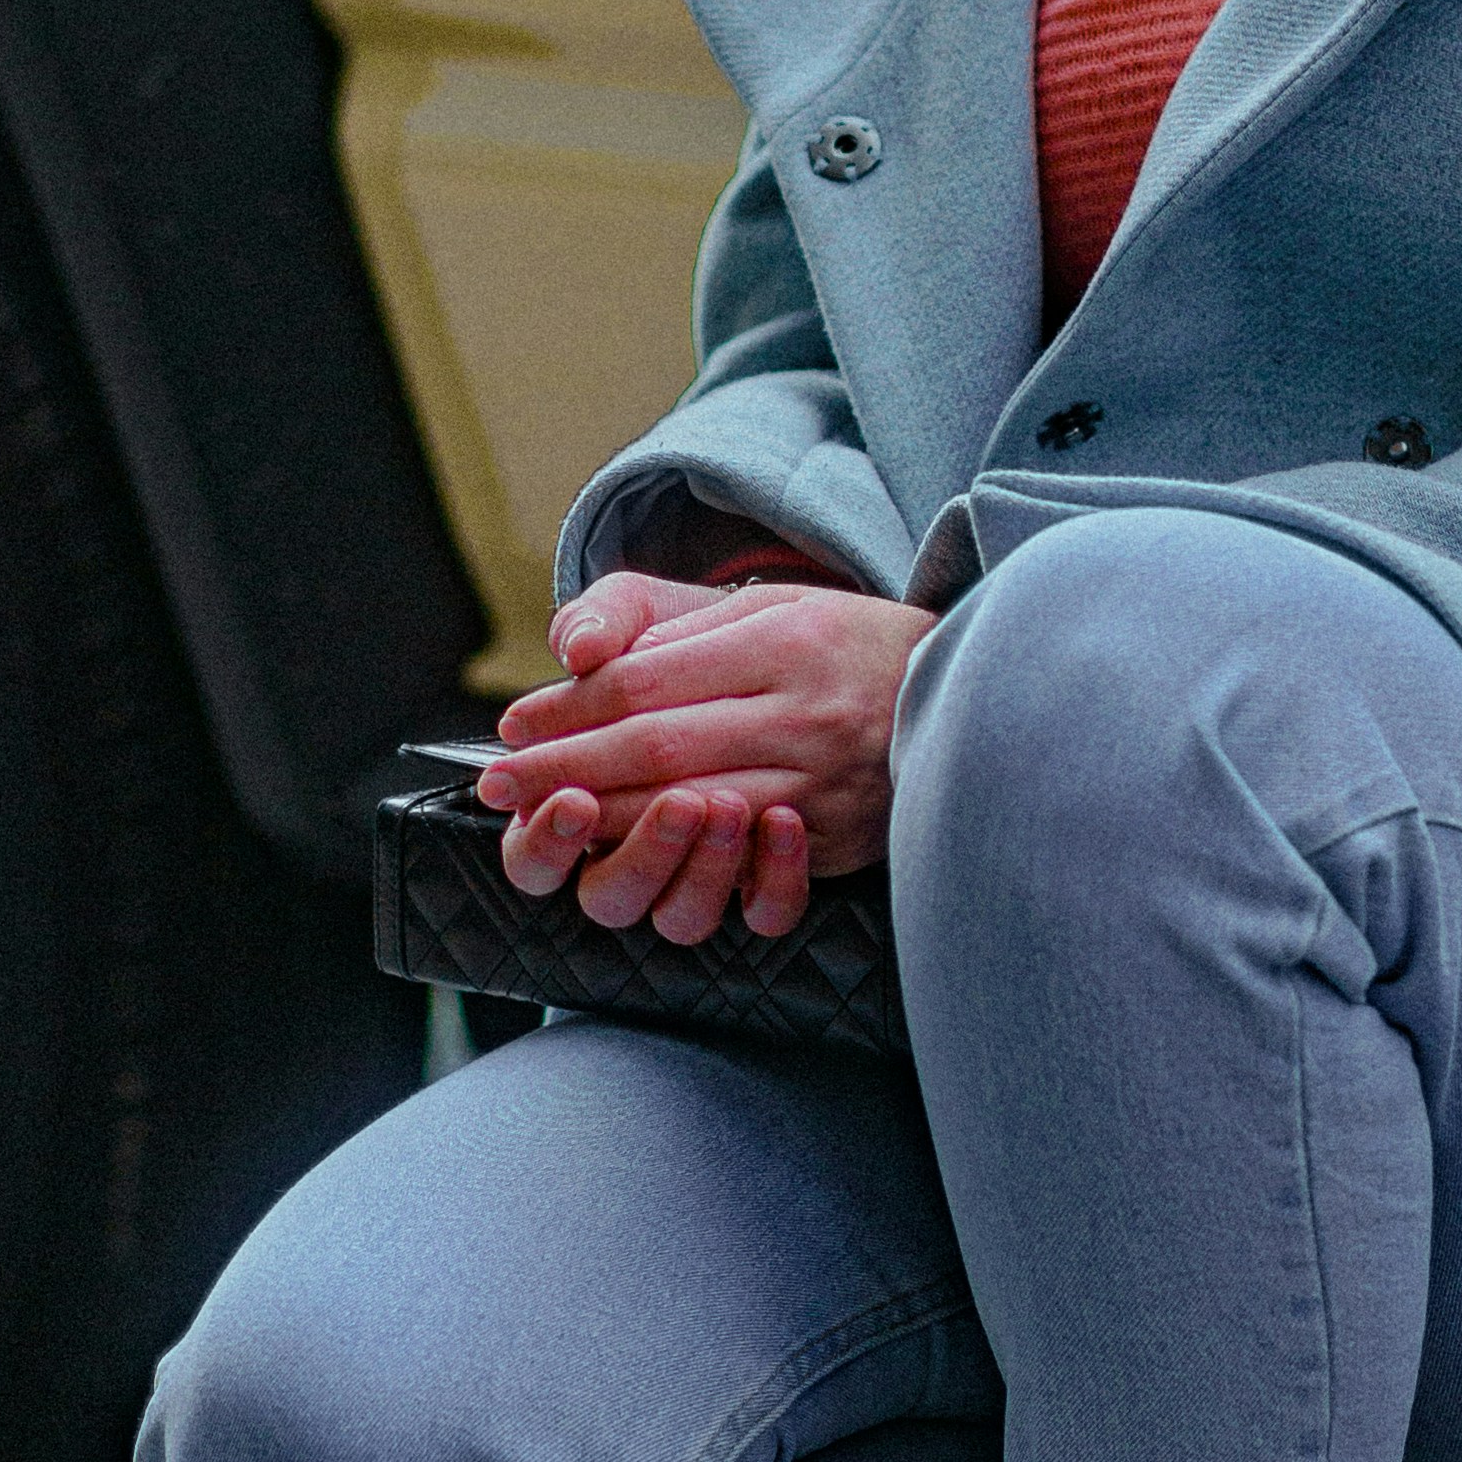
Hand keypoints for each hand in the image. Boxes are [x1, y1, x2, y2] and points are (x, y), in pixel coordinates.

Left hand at [476, 569, 936, 944]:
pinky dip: (682, 859)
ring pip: (691, 807)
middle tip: (497, 784)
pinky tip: (633, 854)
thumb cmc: (843, 642)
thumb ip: (670, 624)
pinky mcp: (839, 837)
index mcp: (779, 641)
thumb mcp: (765, 602)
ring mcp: (824, 781)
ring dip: (605, 819)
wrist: (964, 688)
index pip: (646, 681)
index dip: (568, 708)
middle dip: (564, 769)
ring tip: (547, 818)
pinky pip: (745, 858)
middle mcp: (802, 712)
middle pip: (657, 748)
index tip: (512, 727)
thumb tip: (584, 657)